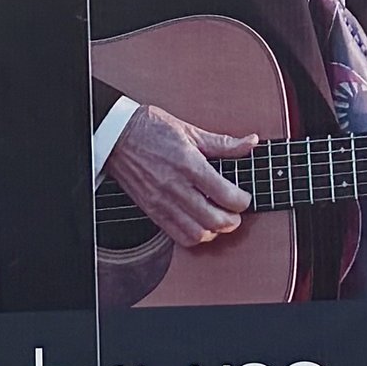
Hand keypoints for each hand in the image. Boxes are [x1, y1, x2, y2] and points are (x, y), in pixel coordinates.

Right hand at [107, 102, 255, 247]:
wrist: (116, 135)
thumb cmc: (150, 129)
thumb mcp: (190, 131)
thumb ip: (223, 142)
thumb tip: (250, 143)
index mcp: (189, 164)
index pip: (225, 195)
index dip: (242, 201)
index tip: (244, 198)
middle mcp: (176, 186)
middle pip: (214, 220)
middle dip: (233, 221)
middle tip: (236, 213)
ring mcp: (162, 201)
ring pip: (197, 233)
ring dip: (214, 231)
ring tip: (218, 220)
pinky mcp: (152, 210)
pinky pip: (177, 235)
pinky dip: (194, 236)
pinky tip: (199, 225)